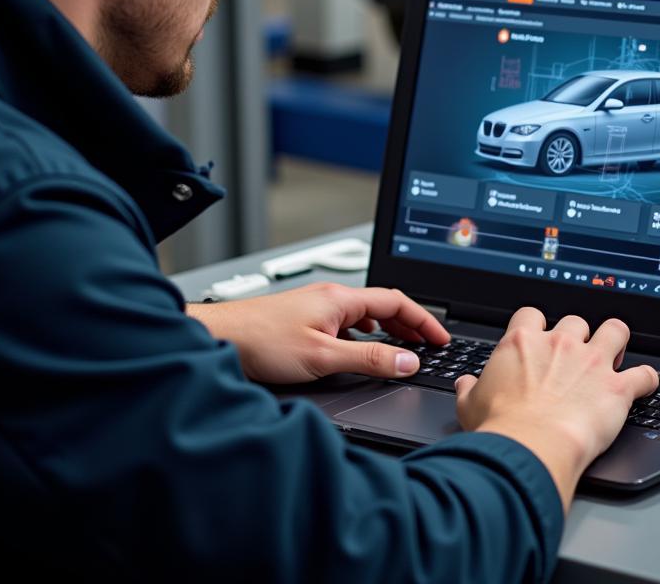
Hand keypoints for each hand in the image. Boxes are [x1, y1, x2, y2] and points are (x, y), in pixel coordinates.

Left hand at [187, 282, 449, 383]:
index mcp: (342, 298)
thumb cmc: (261, 342)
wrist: (219, 335)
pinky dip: (364, 332)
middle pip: (383, 304)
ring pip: (364, 312)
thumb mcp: (323, 358)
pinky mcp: (304, 317)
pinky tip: (359, 348)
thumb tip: (407, 362)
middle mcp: (331, 296)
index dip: (424, 320)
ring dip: (387, 327)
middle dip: (410, 323)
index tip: (441, 338)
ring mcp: (317, 305)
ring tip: (401, 347)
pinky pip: (346, 320)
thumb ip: (369, 360)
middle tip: (429, 344)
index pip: (397, 301)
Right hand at [455, 307, 657, 511]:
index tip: (538, 339)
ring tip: (615, 353)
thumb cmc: (500, 428)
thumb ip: (469, 389)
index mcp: (522, 342)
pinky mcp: (617, 388)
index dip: (537, 326)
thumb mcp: (470, 405)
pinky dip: (646, 380)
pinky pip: (644, 374)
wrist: (530, 448)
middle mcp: (560, 344)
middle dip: (577, 336)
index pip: (532, 314)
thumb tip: (465, 385)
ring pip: (615, 330)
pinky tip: (644, 385)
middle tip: (575, 357)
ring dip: (617, 341)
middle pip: (575, 320)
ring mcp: (592, 362)